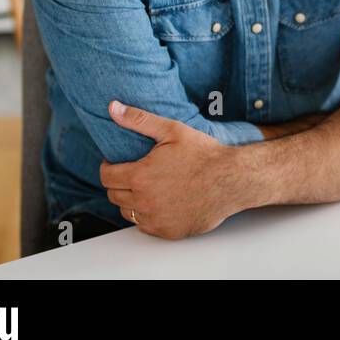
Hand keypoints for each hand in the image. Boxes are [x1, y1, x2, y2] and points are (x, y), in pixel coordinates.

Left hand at [100, 101, 240, 239]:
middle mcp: (144, 201)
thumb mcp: (172, 130)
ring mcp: (156, 219)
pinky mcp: (168, 231)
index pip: (106, 177)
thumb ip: (139, 120)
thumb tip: (113, 108)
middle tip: (135, 173)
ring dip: (131, 201)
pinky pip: (146, 226)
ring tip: (147, 187)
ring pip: (127, 213)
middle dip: (119, 183)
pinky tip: (161, 201)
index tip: (116, 163)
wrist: (232, 179)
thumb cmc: (205, 155)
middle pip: (114, 196)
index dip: (108, 167)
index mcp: (140, 176)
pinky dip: (148, 215)